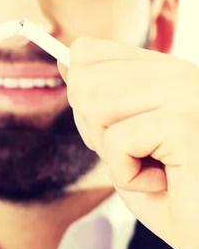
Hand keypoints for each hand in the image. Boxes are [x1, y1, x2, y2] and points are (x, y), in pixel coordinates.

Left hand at [59, 38, 198, 248]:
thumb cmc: (174, 196)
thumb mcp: (124, 140)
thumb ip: (98, 98)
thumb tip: (62, 61)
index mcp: (165, 69)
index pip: (88, 53)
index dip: (81, 97)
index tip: (112, 129)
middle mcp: (179, 71)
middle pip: (83, 81)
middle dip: (93, 131)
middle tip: (137, 157)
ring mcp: (186, 92)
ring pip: (93, 105)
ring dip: (112, 154)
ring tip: (153, 168)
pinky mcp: (184, 122)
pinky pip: (117, 142)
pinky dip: (130, 177)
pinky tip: (167, 183)